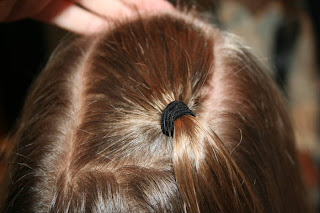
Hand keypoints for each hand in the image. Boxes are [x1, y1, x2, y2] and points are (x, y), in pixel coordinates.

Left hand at [0, 0, 173, 34]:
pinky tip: (110, 37)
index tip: (163, 7)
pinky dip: (91, 28)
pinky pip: (71, 18)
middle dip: (136, 5)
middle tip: (161, 21)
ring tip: (141, 32)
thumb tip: (132, 3)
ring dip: (117, 19)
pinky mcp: (39, 7)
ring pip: (94, 5)